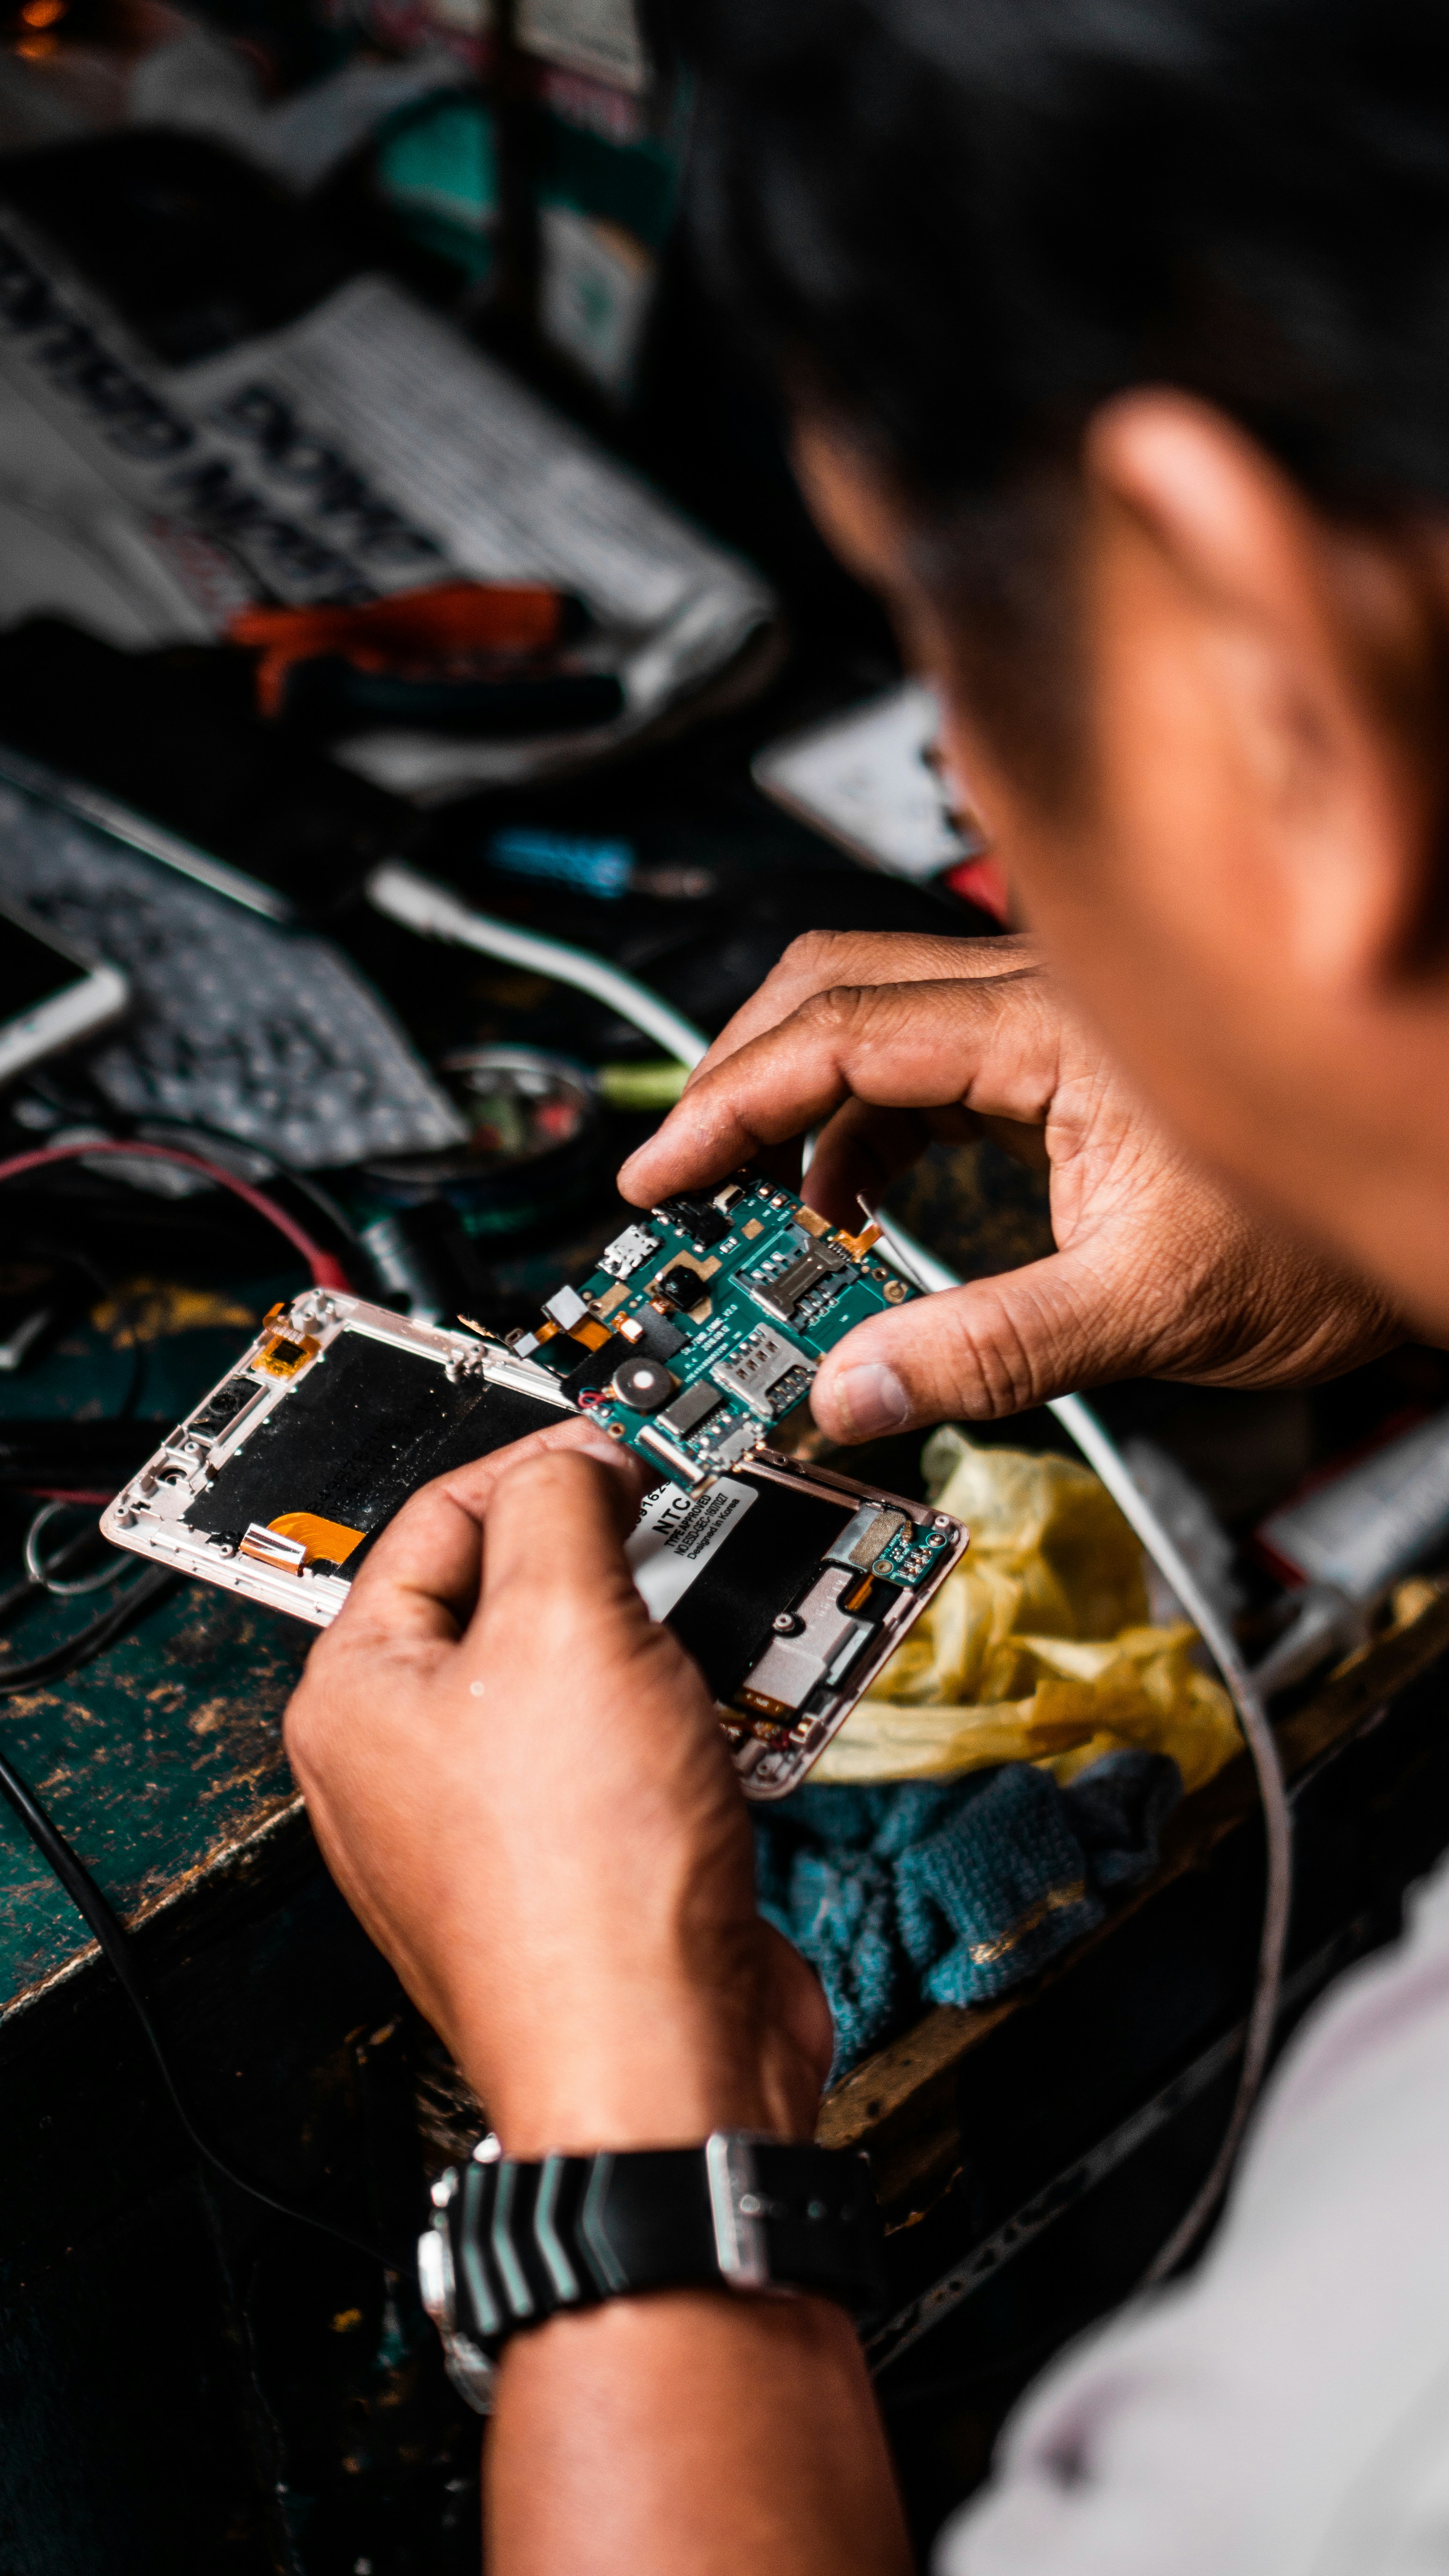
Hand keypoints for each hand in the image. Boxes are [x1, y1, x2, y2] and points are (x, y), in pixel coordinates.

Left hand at [283, 1416, 831, 2154]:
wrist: (667, 2068)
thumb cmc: (589, 1886)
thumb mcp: (571, 1626)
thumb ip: (564, 1507)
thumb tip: (577, 1458)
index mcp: (357, 1699)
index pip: (438, 1520)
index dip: (542, 1463)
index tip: (627, 1446)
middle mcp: (407, 1763)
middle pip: (515, 1596)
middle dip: (613, 1562)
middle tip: (684, 1531)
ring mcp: (493, 1825)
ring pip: (585, 1677)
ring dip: (666, 1647)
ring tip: (721, 1629)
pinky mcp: (578, 1870)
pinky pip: (631, 1755)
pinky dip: (690, 1723)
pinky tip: (739, 1719)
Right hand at [619, 929, 1402, 1440]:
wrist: (1430, 1196)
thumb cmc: (1322, 1242)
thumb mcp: (1145, 1311)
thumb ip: (987, 1352)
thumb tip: (848, 1394)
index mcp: (1050, 1030)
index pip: (841, 1036)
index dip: (730, 1105)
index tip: (660, 1174)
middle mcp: (1042, 996)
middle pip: (835, 986)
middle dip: (741, 1074)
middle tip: (680, 1173)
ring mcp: (1050, 1019)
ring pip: (878, 1016)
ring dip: (800, 1102)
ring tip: (753, 1205)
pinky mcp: (1063, 1057)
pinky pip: (929, 1062)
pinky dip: (865, 1126)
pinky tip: (851, 1202)